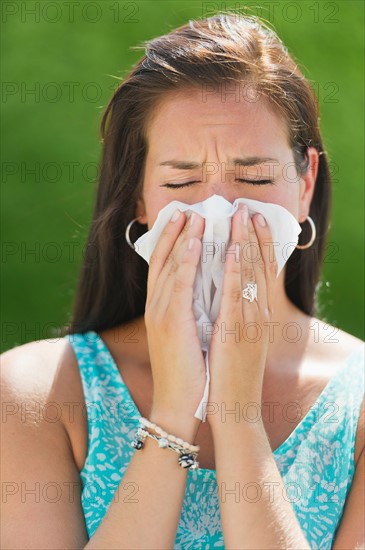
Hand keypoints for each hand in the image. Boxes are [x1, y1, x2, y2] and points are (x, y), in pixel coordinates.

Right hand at [144, 210, 205, 436]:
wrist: (179, 406)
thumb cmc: (188, 372)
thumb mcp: (186, 336)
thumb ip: (188, 312)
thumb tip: (202, 293)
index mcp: (162, 309)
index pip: (164, 267)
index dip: (171, 241)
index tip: (183, 219)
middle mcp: (157, 307)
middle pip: (164, 260)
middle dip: (176, 232)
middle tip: (188, 207)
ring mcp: (162, 313)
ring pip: (171, 267)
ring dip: (183, 239)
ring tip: (195, 215)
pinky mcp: (171, 323)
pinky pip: (180, 285)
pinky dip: (186, 262)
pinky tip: (196, 243)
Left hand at [207, 205, 276, 428]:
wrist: (235, 409)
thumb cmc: (233, 374)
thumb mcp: (240, 339)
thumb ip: (239, 314)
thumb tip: (230, 292)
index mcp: (259, 315)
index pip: (263, 272)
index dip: (260, 243)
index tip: (254, 219)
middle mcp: (260, 314)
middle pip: (260, 266)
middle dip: (254, 235)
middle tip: (248, 207)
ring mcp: (252, 322)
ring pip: (252, 275)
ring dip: (247, 243)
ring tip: (243, 215)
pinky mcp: (238, 332)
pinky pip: (237, 296)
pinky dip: (237, 271)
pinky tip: (235, 250)